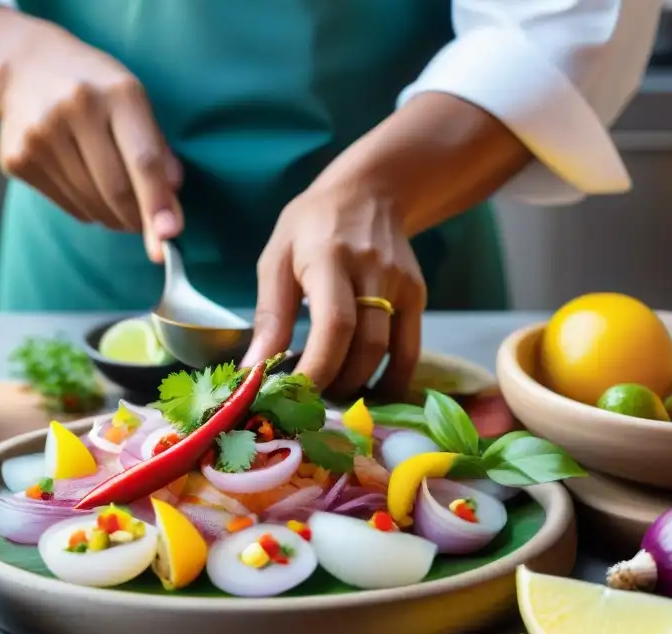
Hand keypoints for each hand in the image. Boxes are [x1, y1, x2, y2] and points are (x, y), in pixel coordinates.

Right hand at [0, 28, 181, 260]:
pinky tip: (88, 192)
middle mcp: (75, 109)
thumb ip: (157, 148)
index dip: (158, 203)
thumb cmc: (94, 88)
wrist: (23, 68)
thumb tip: (170, 206)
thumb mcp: (132, 100)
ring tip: (118, 208)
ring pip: (91, 204)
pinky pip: (67, 205)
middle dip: (136, 218)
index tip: (169, 236)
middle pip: (116, 189)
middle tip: (146, 227)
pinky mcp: (17, 159)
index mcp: (117, 93)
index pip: (143, 160)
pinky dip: (88, 210)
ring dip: (113, 217)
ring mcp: (41, 135)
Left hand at [241, 182, 426, 400]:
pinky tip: (367, 393)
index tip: (293, 396)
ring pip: (387, 353)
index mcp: (330, 258)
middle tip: (307, 403)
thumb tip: (254, 371)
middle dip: (334, 385)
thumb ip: (269, 316)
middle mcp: (372, 271)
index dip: (317, 369)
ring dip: (358, 386)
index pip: (334, 325)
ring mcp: (401, 285)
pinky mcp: (417, 296)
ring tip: (330, 397)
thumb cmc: (312, 226)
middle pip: (364, 347)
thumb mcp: (277, 258)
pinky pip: (409, 350)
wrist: (370, 192)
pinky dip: (390, 379)